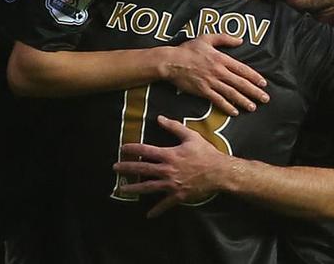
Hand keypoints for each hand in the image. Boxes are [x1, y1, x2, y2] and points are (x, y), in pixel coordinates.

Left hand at [113, 115, 227, 216]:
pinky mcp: (178, 196)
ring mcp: (172, 184)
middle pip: (143, 169)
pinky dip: (156, 210)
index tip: (122, 148)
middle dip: (127, 168)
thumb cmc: (205, 152)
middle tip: (115, 168)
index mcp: (169, 154)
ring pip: (149, 187)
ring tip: (122, 189)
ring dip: (134, 189)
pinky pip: (165, 204)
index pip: (146, 151)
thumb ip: (174, 127)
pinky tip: (148, 215)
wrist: (218, 171)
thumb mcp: (190, 136)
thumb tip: (159, 118)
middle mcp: (167, 170)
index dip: (133, 149)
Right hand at [161, 33, 268, 116]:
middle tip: (265, 99)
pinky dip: (226, 106)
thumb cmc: (188, 49)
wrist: (171, 61)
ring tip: (253, 107)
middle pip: (240, 83)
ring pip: (231, 93)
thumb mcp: (206, 38)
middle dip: (254, 91)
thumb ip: (224, 38)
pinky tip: (234, 112)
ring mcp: (211, 82)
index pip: (242, 69)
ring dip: (243, 101)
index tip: (263, 83)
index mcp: (221, 58)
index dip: (254, 77)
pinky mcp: (202, 91)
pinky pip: (217, 100)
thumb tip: (240, 40)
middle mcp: (218, 71)